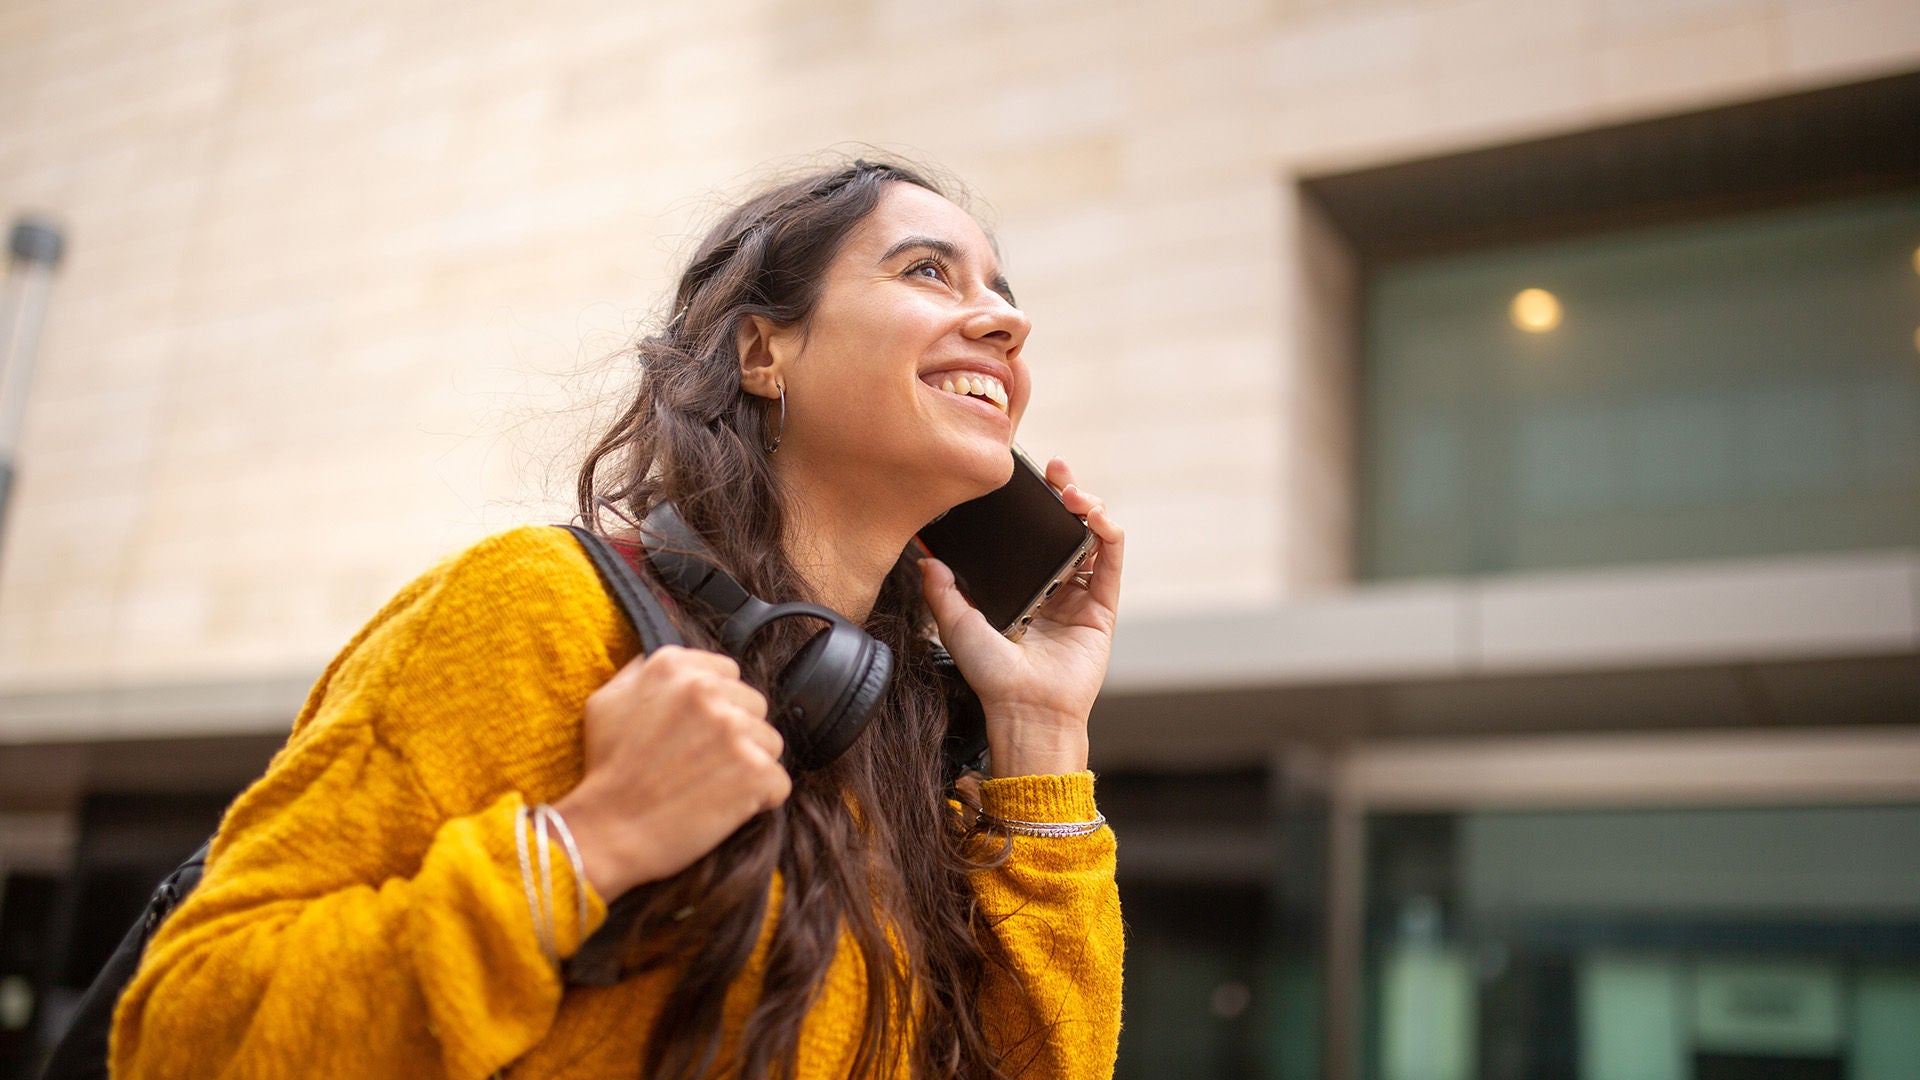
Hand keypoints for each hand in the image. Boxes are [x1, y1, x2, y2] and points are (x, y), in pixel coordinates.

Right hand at [553, 646, 790, 899]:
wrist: (606, 830)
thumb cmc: (606, 771)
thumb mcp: (607, 701)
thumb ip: (642, 671)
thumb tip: (672, 659)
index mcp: (673, 667)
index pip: (728, 673)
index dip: (718, 706)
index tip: (698, 732)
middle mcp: (706, 690)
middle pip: (754, 706)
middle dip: (737, 733)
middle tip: (702, 763)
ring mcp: (733, 730)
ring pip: (770, 743)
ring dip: (749, 765)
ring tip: (711, 786)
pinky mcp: (754, 771)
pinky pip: (778, 782)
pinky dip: (759, 799)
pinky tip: (726, 807)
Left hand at [919, 457, 1123, 776]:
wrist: (1025, 709)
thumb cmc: (992, 677)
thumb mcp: (957, 625)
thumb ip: (942, 591)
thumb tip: (925, 559)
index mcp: (1023, 588)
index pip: (1032, 535)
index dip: (1032, 505)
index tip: (1023, 480)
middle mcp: (1054, 588)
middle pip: (1065, 527)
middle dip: (1064, 492)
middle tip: (1054, 470)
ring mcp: (1080, 595)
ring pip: (1092, 537)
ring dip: (1088, 505)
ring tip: (1072, 492)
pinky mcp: (1103, 606)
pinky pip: (1111, 561)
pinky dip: (1108, 532)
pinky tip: (1096, 515)